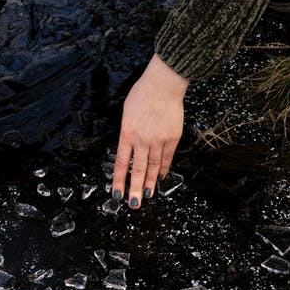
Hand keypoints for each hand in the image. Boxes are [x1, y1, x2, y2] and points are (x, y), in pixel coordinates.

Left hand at [112, 54, 189, 208]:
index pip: (120, 163)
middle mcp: (142, 140)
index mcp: (127, 133)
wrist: (164, 84)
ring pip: (153, 167)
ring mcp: (158, 140)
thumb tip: (129, 149)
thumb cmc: (143, 94)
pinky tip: (160, 178)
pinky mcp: (172, 138)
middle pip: (137, 170)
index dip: (119, 180)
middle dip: (135, 189)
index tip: (117, 194)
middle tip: (133, 204)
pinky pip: (167, 158)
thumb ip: (128, 133)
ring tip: (147, 196)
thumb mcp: (127, 113)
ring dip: (149, 183)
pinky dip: (163, 169)